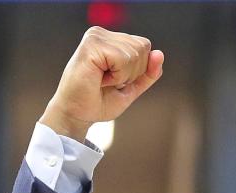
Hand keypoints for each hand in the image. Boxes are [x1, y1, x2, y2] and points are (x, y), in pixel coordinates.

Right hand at [40, 27, 163, 141]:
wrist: (76, 116)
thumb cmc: (97, 103)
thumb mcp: (130, 89)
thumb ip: (147, 74)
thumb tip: (160, 54)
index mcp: (110, 39)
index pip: (144, 46)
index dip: (137, 71)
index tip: (114, 82)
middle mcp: (102, 33)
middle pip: (143, 48)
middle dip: (132, 74)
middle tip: (108, 83)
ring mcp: (96, 36)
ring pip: (135, 53)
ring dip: (122, 76)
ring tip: (102, 81)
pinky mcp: (92, 45)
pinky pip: (123, 59)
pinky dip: (116, 76)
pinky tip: (100, 79)